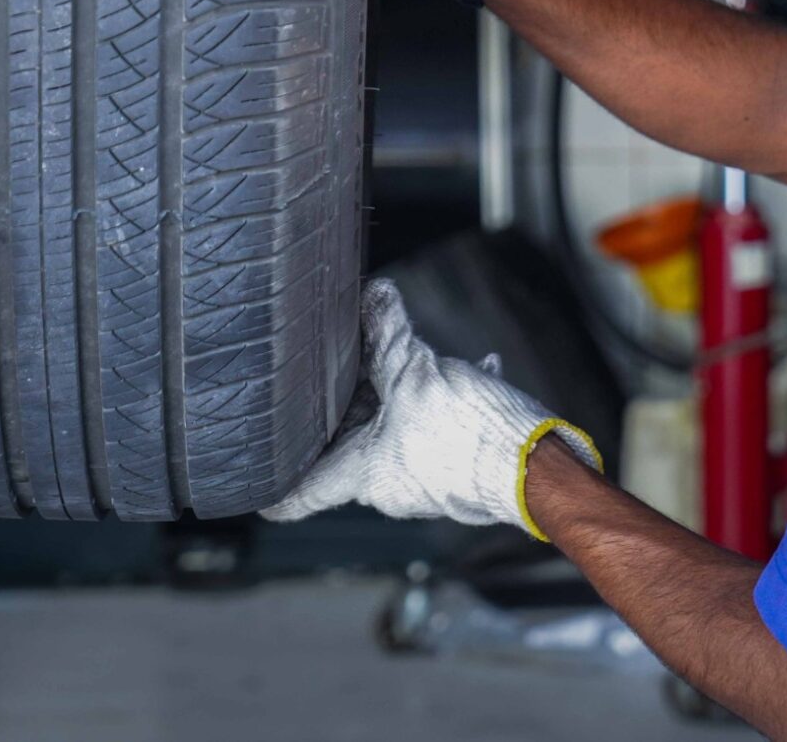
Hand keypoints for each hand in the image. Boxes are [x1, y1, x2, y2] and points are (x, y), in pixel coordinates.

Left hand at [264, 279, 600, 536]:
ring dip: (398, 396)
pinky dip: (443, 401)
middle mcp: (390, 486)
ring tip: (409, 355)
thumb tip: (371, 294)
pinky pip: (439, 433)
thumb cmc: (471, 434)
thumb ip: (387, 333)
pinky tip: (469, 369)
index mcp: (365, 473)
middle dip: (346, 406)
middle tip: (335, 371)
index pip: (301, 492)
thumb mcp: (417, 370)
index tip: (248, 490)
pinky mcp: (461, 470)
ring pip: (396, 433)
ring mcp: (426, 481)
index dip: (271, 488)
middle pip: (349, 448)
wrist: (538, 466)